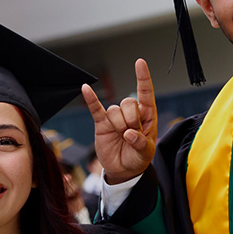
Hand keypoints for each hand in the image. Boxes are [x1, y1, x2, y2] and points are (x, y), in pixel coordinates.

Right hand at [82, 59, 156, 182]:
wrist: (122, 170)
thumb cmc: (138, 158)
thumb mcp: (146, 153)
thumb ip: (140, 143)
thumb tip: (129, 133)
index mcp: (147, 116)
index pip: (145, 93)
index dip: (143, 78)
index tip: (139, 63)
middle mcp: (131, 113)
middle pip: (128, 103)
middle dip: (131, 119)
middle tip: (131, 134)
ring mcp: (115, 117)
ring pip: (114, 110)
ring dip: (118, 124)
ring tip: (121, 137)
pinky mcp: (101, 123)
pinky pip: (95, 108)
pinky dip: (90, 99)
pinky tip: (85, 88)